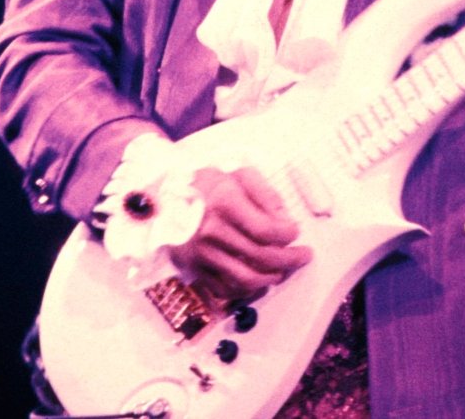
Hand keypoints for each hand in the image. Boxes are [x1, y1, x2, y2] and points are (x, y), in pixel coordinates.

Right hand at [169, 166, 310, 303]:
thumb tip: (284, 220)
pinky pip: (225, 289)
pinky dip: (246, 290)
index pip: (267, 230)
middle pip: (261, 257)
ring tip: (282, 270)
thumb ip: (264, 194)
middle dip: (289, 260)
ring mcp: (201, 253)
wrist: (162, 197)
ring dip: (271, 278)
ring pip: (246, 279)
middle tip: (302, 256)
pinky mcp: (193, 268)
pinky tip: (257, 280)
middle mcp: (212, 231)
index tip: (295, 232)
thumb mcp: (236, 174)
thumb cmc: (204, 184)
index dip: (288, 235)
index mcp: (224, 203)